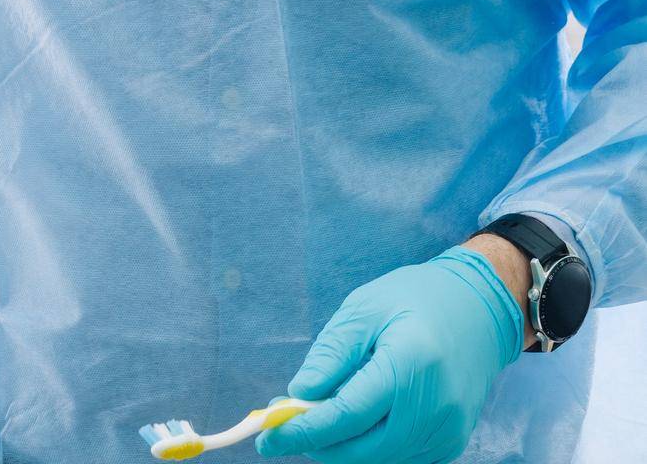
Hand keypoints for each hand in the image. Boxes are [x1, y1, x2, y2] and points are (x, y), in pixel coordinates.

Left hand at [256, 247, 523, 463]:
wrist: (480, 309)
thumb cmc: (417, 299)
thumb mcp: (365, 309)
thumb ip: (331, 355)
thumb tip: (298, 397)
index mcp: (410, 364)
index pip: (348, 415)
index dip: (303, 430)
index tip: (267, 437)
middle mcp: (434, 407)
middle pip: (361, 449)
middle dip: (317, 443)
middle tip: (283, 424)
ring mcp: (447, 431)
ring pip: (378, 460)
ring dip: (341, 447)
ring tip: (317, 414)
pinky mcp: (450, 442)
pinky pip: (398, 457)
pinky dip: (368, 446)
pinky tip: (353, 419)